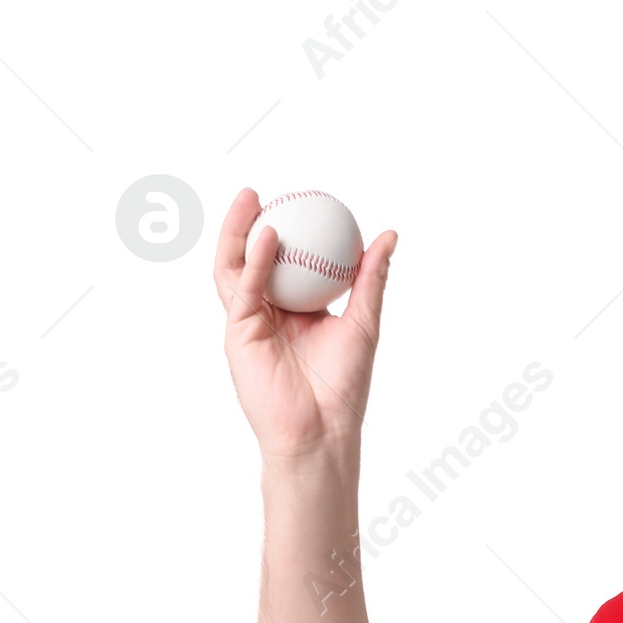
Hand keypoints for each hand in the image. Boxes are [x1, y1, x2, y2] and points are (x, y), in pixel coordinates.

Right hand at [215, 187, 396, 464]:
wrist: (322, 431)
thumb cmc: (343, 387)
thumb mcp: (363, 322)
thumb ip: (370, 278)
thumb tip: (388, 234)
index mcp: (296, 312)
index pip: (285, 262)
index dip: (287, 230)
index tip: (299, 199)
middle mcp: (268, 315)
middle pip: (250, 260)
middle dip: (249, 223)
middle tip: (263, 192)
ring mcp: (250, 325)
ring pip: (234, 270)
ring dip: (238, 233)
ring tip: (250, 200)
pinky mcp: (238, 337)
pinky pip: (244, 292)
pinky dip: (254, 263)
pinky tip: (268, 237)